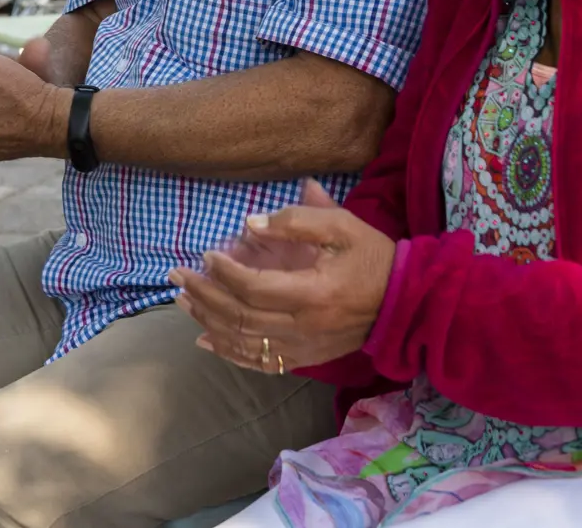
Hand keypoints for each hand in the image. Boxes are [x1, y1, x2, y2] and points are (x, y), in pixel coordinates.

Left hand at [169, 179, 396, 372]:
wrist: (404, 302)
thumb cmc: (372, 257)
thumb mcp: (342, 226)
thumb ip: (297, 220)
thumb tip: (249, 224)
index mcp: (313, 293)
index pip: (253, 288)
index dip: (224, 272)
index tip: (207, 253)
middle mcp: (304, 328)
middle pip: (240, 317)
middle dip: (203, 295)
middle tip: (177, 275)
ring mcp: (303, 348)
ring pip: (243, 342)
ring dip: (207, 322)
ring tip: (183, 300)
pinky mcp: (305, 358)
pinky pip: (259, 361)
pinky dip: (228, 352)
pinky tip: (205, 340)